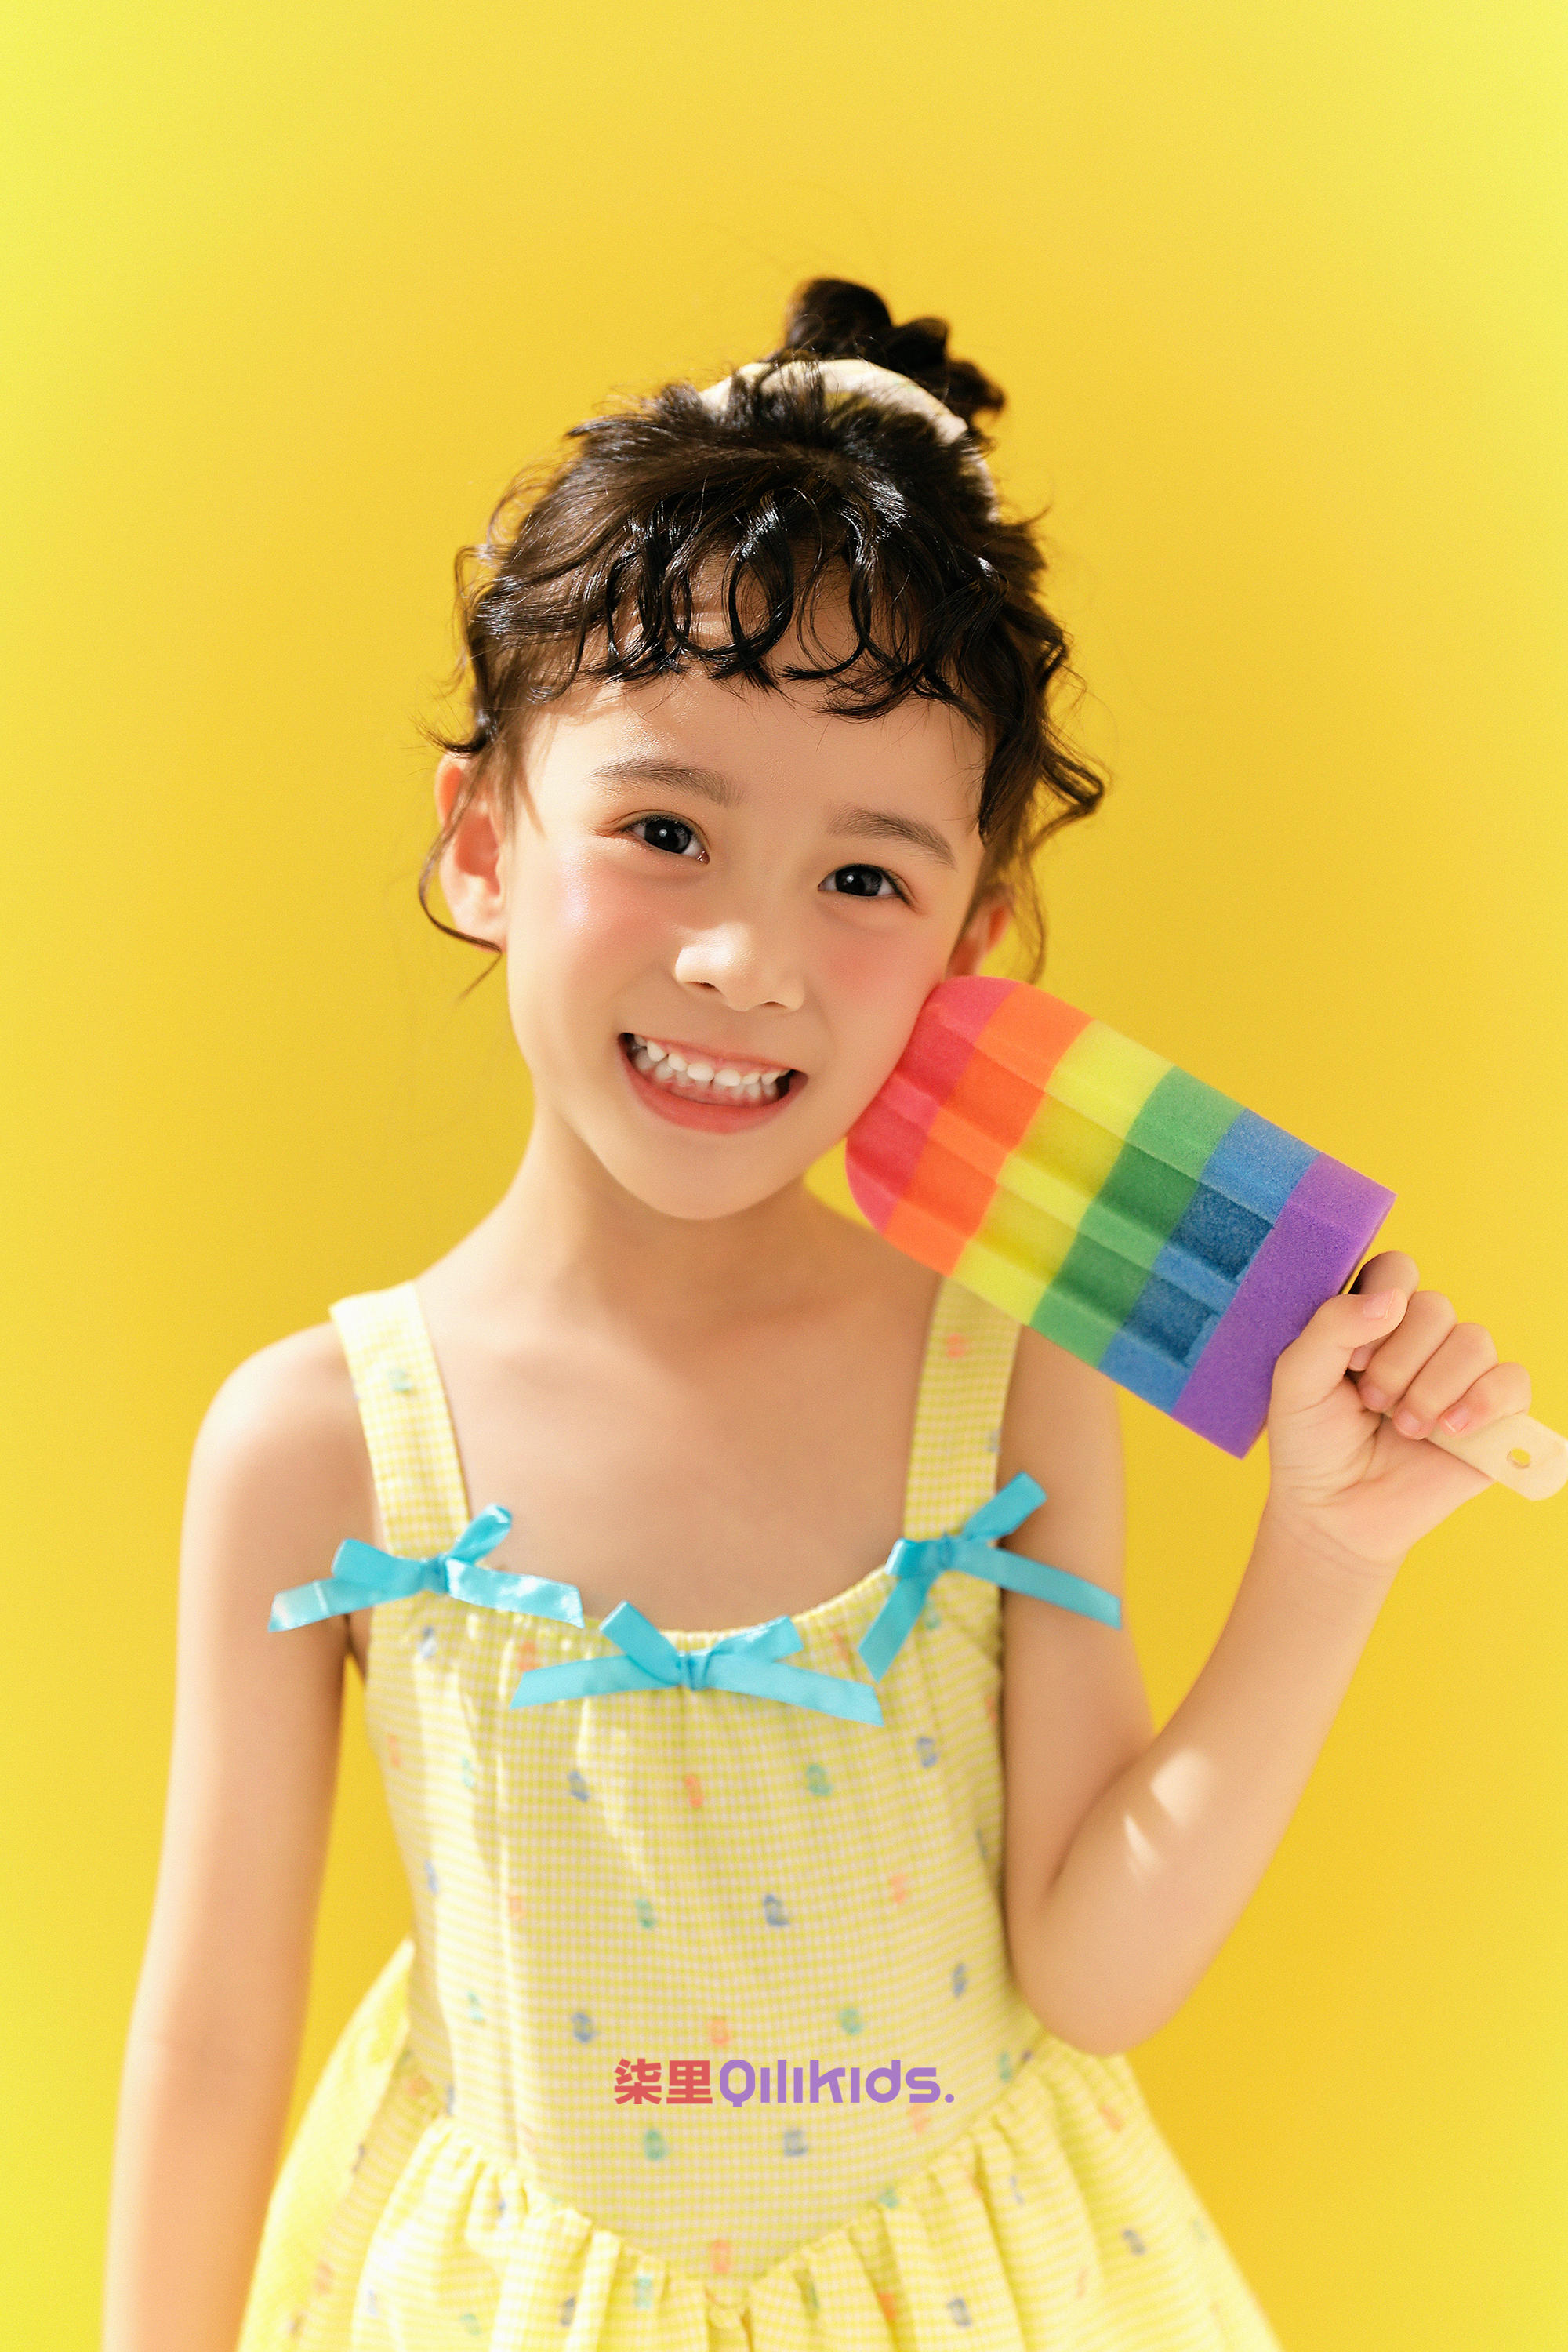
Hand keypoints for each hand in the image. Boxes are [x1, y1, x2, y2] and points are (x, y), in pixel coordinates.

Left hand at [1260, 1249, 1532, 1576]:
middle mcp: (1420, 1340)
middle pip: (1435, 1306)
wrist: (1336, 1513)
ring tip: (1405, 1427)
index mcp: (1373, 1319)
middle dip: (1399, 1360)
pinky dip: (1483, 1402)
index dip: (1380, 1303)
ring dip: (1433, 1388)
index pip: (1397, 1270)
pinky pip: (1512, 1381)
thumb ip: (1332, 1327)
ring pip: (1474, 1340)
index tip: (1353, 1358)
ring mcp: (1458, 1375)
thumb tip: (1394, 1299)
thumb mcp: (1297, 1378)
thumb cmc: (1311, 1442)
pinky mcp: (1492, 1414)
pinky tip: (1450, 1430)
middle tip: (1373, 1403)